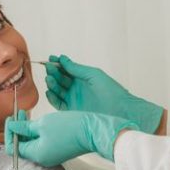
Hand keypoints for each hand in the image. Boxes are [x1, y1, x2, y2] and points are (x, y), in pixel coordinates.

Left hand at [5, 110, 137, 166]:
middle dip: (18, 129)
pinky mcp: (58, 150)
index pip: (13, 147)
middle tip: (19, 114)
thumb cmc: (69, 127)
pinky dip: (37, 132)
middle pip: (22, 145)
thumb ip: (24, 127)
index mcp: (36, 154)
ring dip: (27, 129)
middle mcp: (42, 158)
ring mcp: (51, 155)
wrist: (92, 131)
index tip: (10, 118)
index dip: (9, 132)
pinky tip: (40, 122)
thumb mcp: (42, 124)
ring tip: (29, 115)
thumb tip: (12, 127)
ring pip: (32, 143)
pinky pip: (42, 142)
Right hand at [44, 54, 163, 133]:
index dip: (58, 63)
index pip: (66, 69)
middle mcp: (77, 89)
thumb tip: (62, 59)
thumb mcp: (93, 75)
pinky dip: (52, 98)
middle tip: (48, 68)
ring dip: (52, 84)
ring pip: (58, 91)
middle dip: (53, 72)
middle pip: (60, 79)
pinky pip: (58, 104)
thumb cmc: (111, 91)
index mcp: (83, 78)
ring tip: (49, 78)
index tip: (51, 57)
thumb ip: (76, 68)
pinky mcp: (72, 111)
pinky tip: (50, 92)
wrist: (120, 110)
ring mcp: (74, 100)